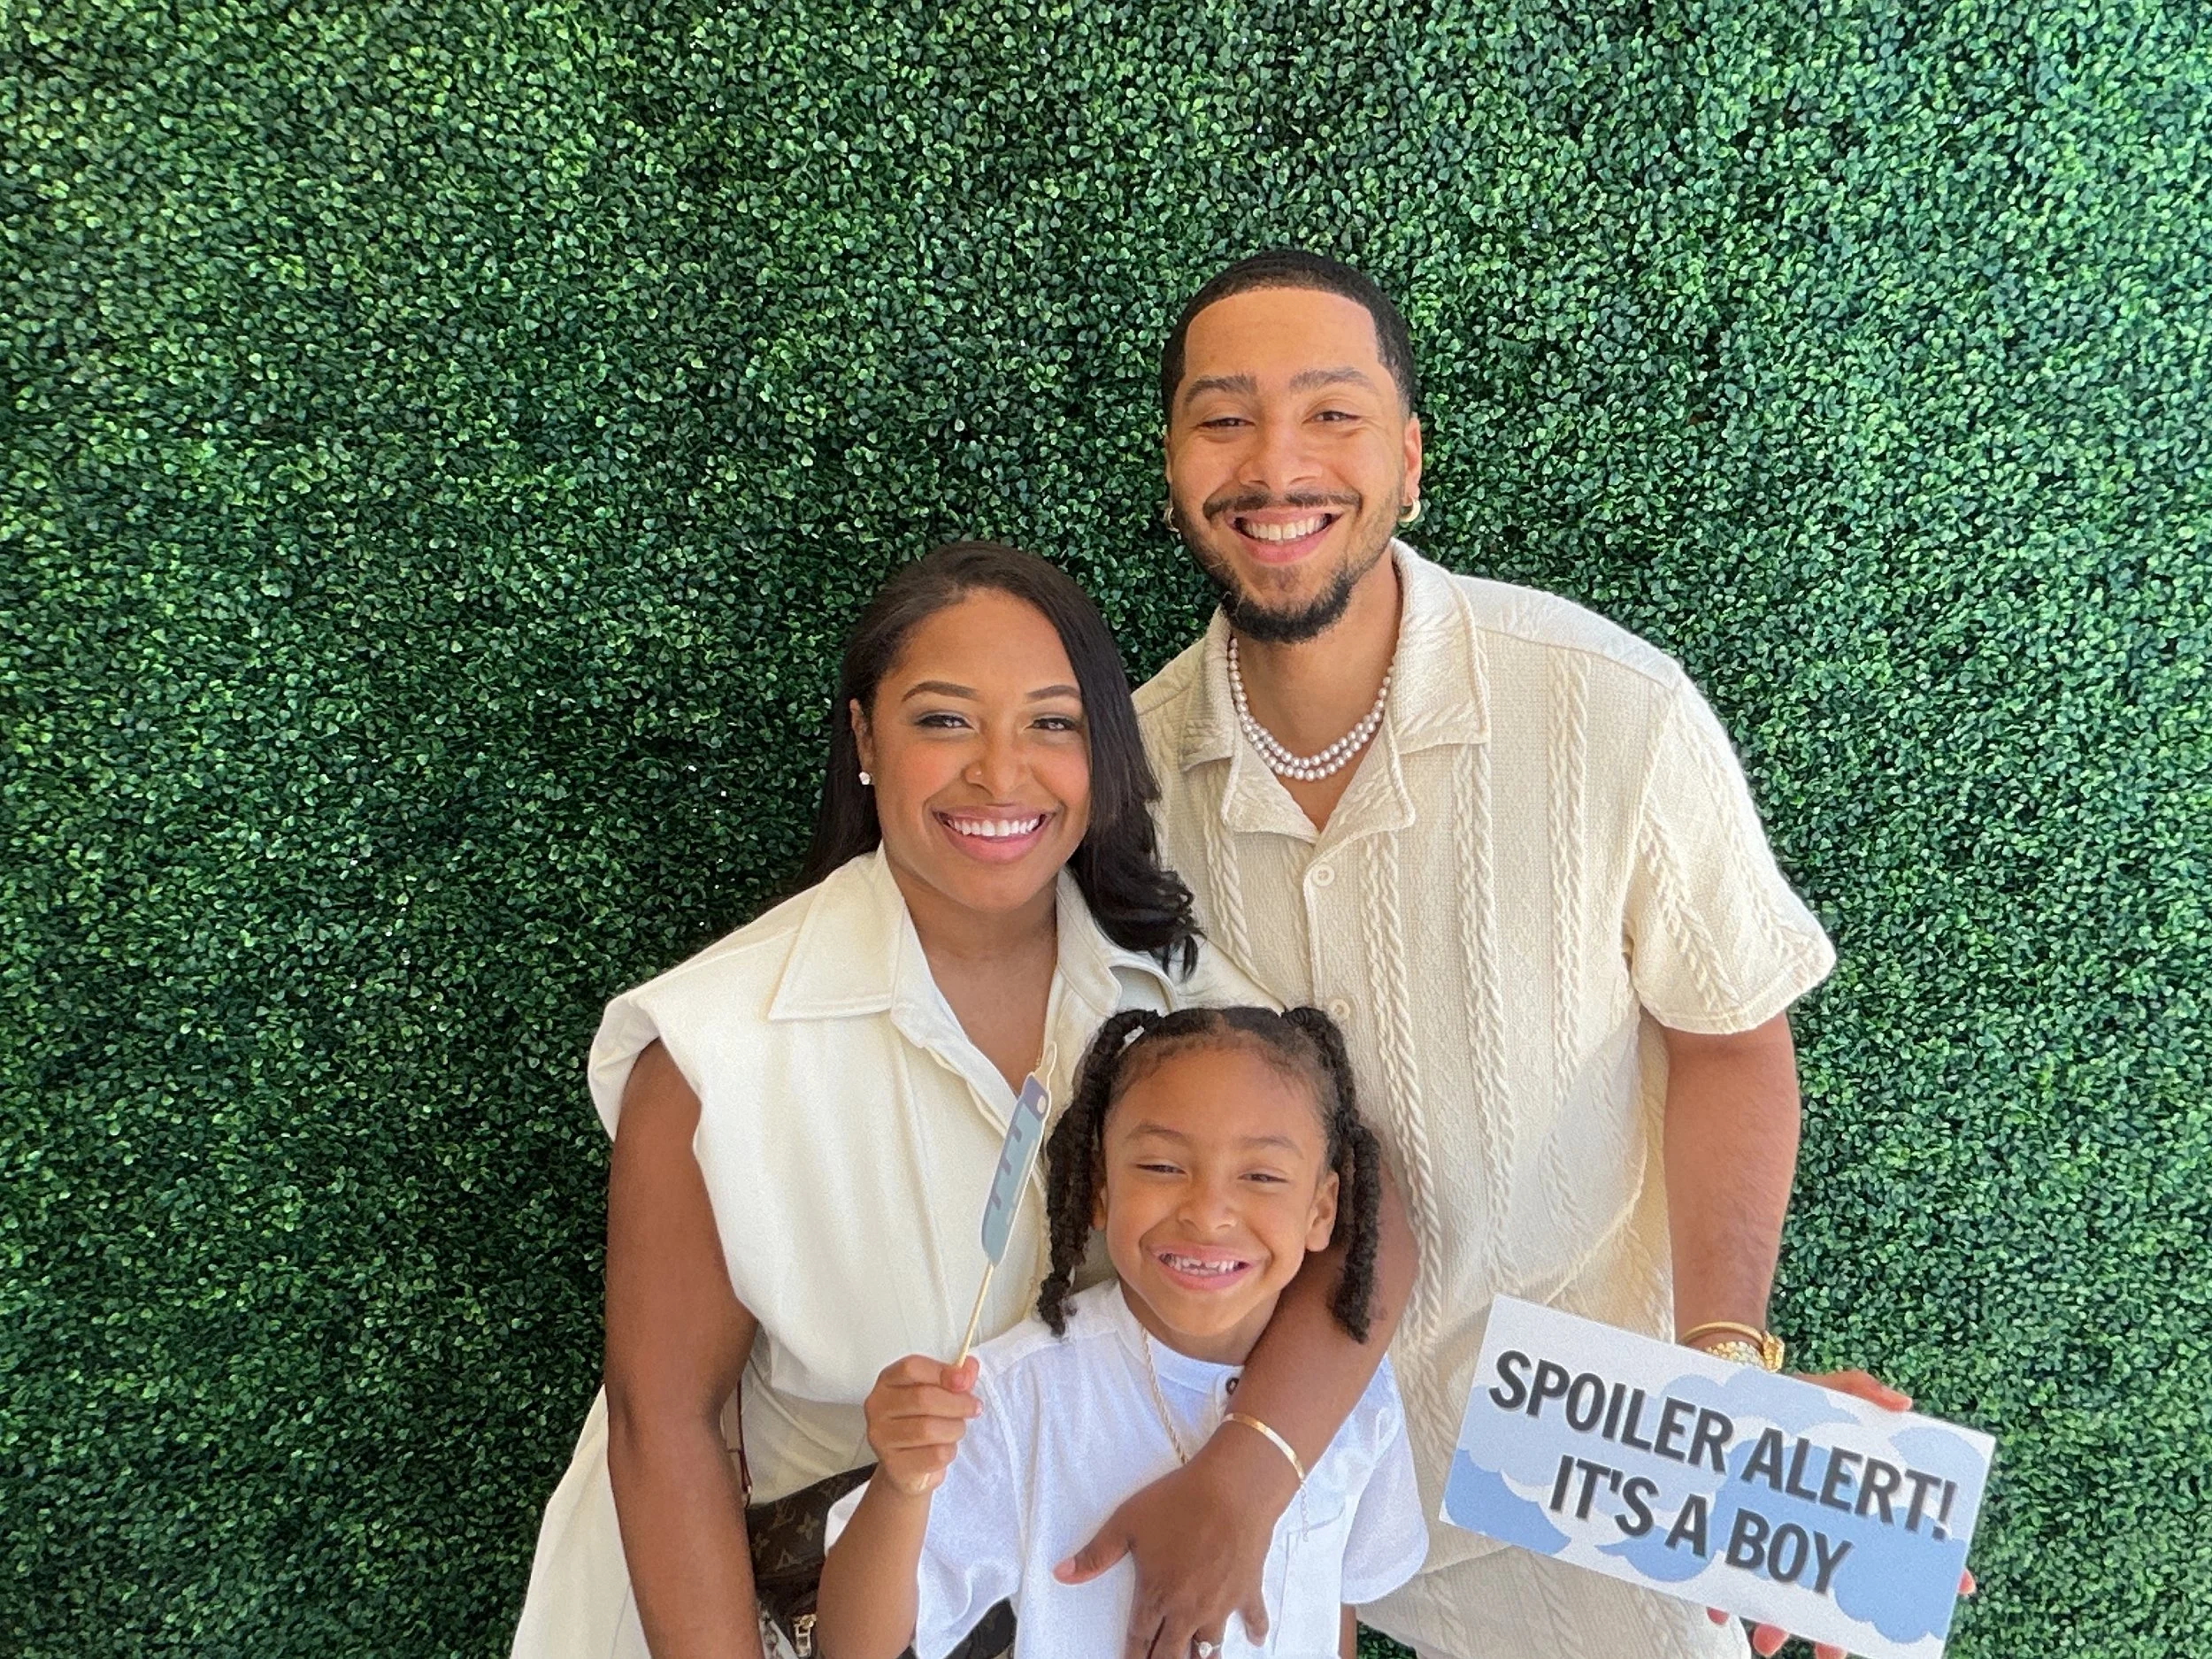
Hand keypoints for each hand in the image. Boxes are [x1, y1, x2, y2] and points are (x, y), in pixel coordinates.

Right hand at [862, 1353, 978, 1496]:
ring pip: (929, 1429)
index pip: (911, 1368)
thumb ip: (955, 1378)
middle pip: (923, 1398)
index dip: (942, 1372)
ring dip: (955, 1429)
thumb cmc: (922, 1422)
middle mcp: (877, 1407)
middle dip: (957, 1403)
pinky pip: (934, 1455)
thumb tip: (970, 1368)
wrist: (907, 1467)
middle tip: (974, 1407)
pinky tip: (946, 1448)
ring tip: (957, 1429)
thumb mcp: (938, 1393)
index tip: (964, 1380)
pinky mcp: (894, 1465)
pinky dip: (949, 1451)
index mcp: (887, 1382)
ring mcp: (882, 1438)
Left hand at [1054, 1426, 1294, 1656]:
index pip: (1139, 1638)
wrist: (1233, 1489)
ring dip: (1202, 1658)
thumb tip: (1061, 1574)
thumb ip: (1095, 1554)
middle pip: (1172, 1654)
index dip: (1132, 1657)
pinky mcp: (1248, 1591)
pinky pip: (1254, 1619)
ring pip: (1210, 1648)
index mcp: (1156, 1596)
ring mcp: (1220, 1605)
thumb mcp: (1127, 1523)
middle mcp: (1188, 1610)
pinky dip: (1256, 1632)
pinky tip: (1256, 1642)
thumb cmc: (1178, 1501)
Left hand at [1706, 1369, 1976, 1657]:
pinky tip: (1720, 1611)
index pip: (1904, 1546)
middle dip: (1838, 1631)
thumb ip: (1862, 1390)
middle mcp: (1822, 1532)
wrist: (1735, 1398)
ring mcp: (1782, 1537)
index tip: (1955, 1589)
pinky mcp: (1742, 1535)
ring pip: (1787, 1596)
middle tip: (1834, 1654)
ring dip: (1780, 1623)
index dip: (1932, 1571)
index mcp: (1853, 1506)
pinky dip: (1726, 1596)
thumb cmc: (1795, 1402)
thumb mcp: (1829, 1389)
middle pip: (1840, 1593)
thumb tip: (1903, 1403)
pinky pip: (1735, 1575)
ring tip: (1766, 1642)